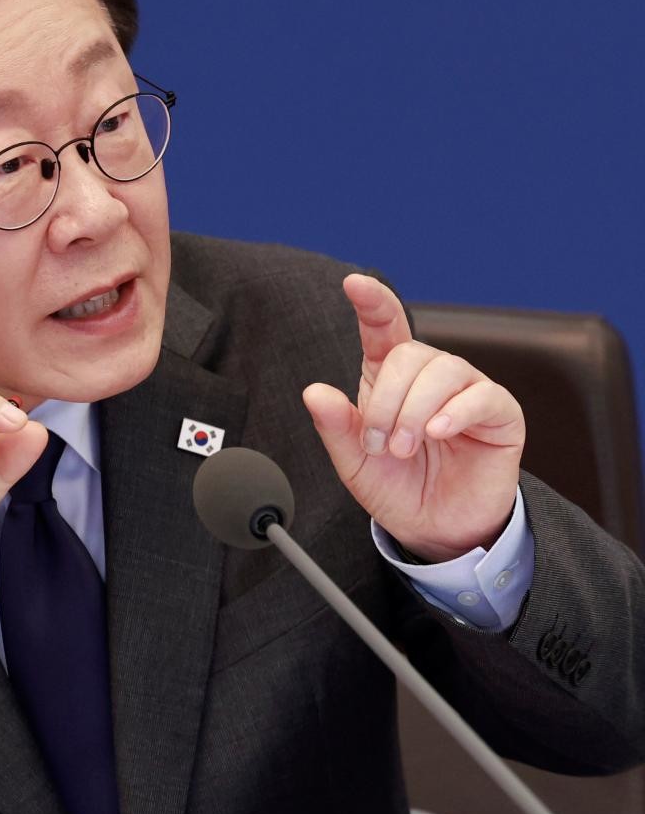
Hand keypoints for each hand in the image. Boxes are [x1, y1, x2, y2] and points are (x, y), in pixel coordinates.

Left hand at [302, 274, 524, 561]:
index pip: (384, 327)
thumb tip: (314, 392)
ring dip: (414, 412)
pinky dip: (454, 413)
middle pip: (408, 355)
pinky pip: (482, 396)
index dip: (372, 303)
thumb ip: (337, 427)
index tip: (354, 284)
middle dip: (386, 401)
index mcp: (390, 378)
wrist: (435, 529)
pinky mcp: (499, 413)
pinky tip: (437, 434)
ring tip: (403, 449)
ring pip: (443, 371)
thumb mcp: (355, 463)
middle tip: (380, 444)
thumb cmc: (397, 488)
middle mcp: (430, 376)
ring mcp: (468, 390)